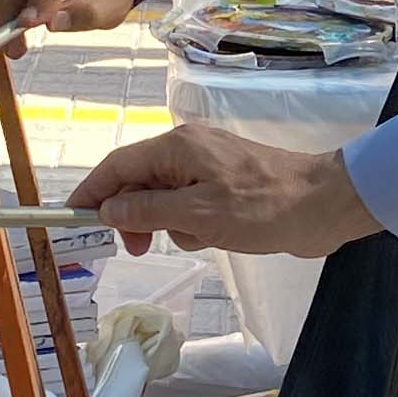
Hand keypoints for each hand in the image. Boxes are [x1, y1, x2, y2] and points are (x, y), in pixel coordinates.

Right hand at [70, 126, 374, 258]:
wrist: (325, 206)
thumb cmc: (261, 207)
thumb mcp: (196, 214)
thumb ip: (147, 211)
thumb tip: (108, 209)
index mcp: (176, 147)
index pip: (117, 166)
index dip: (92, 192)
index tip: (73, 219)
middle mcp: (188, 150)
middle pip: (138, 183)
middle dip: (135, 216)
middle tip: (139, 249)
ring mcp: (209, 168)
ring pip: (165, 199)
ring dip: (172, 225)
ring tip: (199, 238)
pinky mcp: (227, 186)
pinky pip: (192, 207)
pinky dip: (195, 225)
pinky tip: (216, 236)